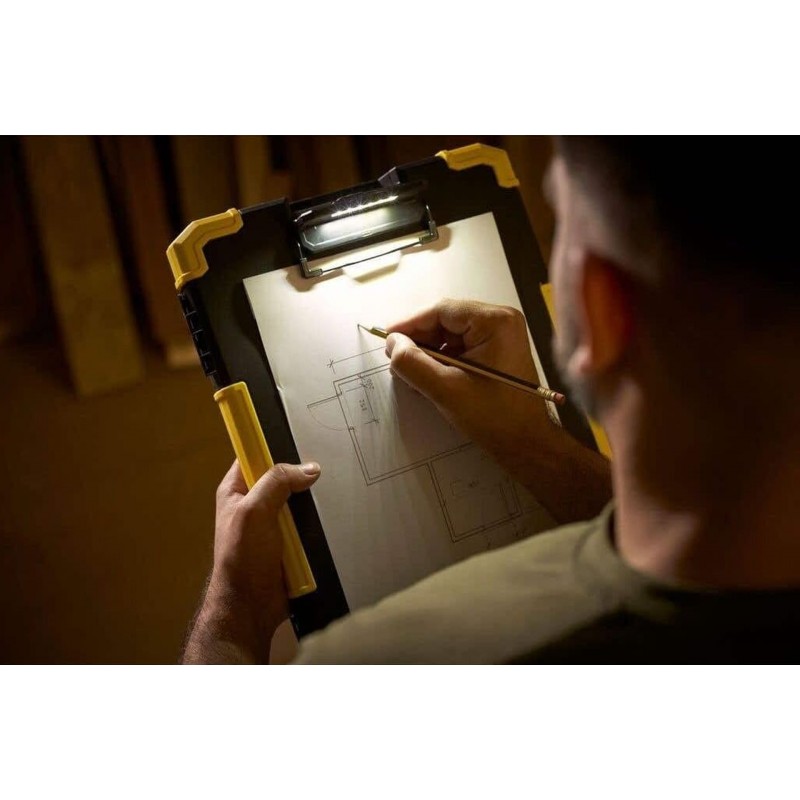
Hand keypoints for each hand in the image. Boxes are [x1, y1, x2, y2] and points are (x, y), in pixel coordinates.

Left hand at [182, 459, 320, 663]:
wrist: (252, 607)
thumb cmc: (243, 558)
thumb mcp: (254, 512)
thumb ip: (276, 483)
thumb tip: (310, 468)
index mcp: (236, 489)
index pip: (254, 453)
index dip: (272, 442)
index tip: (299, 433)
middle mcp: (254, 503)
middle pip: (283, 475)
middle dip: (301, 473)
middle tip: (324, 464)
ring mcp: (274, 522)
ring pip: (299, 500)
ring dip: (312, 501)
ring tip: (332, 491)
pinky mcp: (291, 541)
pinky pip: (309, 523)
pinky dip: (319, 522)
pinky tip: (332, 517)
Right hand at [386, 298, 610, 521]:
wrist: (526, 442)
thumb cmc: (495, 417)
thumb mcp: (446, 389)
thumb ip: (413, 364)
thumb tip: (393, 343)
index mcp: (495, 322)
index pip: (441, 311)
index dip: (410, 324)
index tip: (387, 338)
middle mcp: (501, 321)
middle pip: (445, 321)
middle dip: (420, 341)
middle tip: (397, 360)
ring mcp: (501, 335)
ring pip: (450, 335)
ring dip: (429, 353)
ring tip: (412, 375)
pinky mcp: (497, 350)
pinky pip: (461, 346)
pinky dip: (442, 360)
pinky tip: (429, 378)